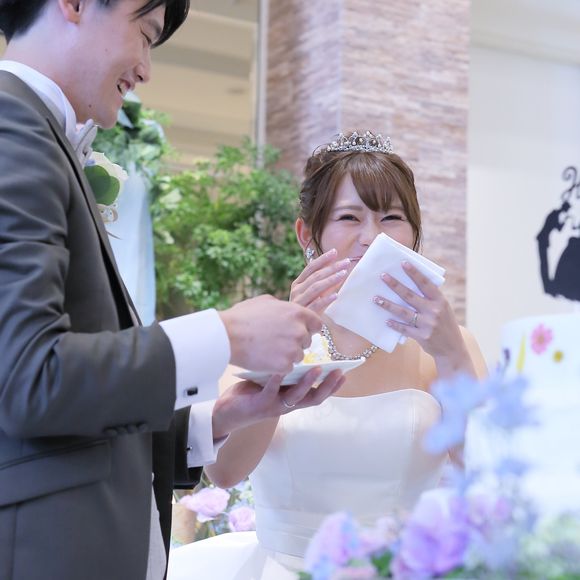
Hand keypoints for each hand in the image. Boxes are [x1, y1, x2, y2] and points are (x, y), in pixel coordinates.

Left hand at [212, 368, 344, 438]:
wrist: (227, 411)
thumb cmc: (252, 392)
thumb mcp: (273, 382)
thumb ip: (286, 371)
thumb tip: (298, 349)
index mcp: (293, 399)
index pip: (318, 394)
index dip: (332, 386)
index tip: (345, 373)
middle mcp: (287, 405)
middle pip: (313, 398)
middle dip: (327, 386)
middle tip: (338, 372)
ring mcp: (274, 406)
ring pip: (296, 396)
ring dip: (307, 383)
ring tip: (316, 368)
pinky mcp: (259, 404)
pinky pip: (270, 392)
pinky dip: (276, 382)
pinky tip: (281, 371)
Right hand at [219, 295, 320, 374]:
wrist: (227, 335)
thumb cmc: (243, 316)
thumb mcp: (266, 301)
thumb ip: (283, 306)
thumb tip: (288, 310)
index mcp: (297, 312)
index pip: (317, 324)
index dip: (308, 329)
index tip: (299, 332)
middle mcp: (299, 330)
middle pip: (307, 341)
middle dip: (296, 342)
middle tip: (277, 342)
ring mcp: (293, 349)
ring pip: (299, 356)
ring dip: (288, 355)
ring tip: (269, 350)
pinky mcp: (285, 365)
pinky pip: (288, 368)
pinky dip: (278, 366)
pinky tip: (265, 359)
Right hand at [290, 249, 349, 312]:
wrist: (292, 329)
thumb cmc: (304, 310)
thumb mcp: (310, 295)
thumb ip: (319, 283)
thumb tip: (336, 269)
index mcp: (297, 284)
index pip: (310, 268)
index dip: (323, 259)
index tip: (335, 252)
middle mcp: (297, 291)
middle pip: (316, 276)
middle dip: (332, 268)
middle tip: (346, 262)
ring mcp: (300, 302)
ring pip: (316, 287)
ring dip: (330, 279)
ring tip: (344, 274)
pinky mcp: (305, 314)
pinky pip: (316, 305)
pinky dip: (326, 299)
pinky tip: (336, 295)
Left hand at [373, 261, 472, 374]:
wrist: (453, 349)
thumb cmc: (445, 324)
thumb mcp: (443, 308)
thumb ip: (430, 298)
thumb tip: (411, 283)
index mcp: (440, 301)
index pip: (425, 284)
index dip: (414, 273)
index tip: (403, 263)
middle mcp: (434, 311)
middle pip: (410, 295)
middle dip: (395, 285)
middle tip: (382, 276)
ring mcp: (428, 324)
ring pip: (403, 312)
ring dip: (388, 304)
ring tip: (375, 298)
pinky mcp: (422, 336)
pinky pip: (404, 329)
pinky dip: (395, 324)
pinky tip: (386, 320)